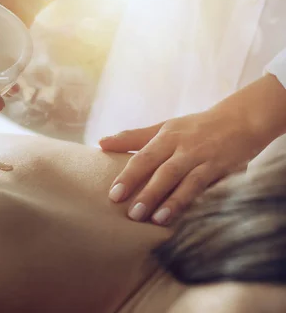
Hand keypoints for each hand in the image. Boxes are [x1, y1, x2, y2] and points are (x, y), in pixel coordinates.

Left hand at [99, 109, 264, 224]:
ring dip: (171, 201)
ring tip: (155, 219)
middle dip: (146, 192)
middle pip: (162, 170)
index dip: (128, 176)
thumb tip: (100, 143)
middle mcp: (184, 146)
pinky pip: (207, 187)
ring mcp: (204, 158)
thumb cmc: (193, 128)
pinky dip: (195, 201)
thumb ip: (132, 138)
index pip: (143, 157)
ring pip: (185, 180)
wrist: (240, 121)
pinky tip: (186, 216)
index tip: (113, 195)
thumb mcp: (163, 128)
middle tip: (130, 214)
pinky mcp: (222, 169)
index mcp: (166, 136)